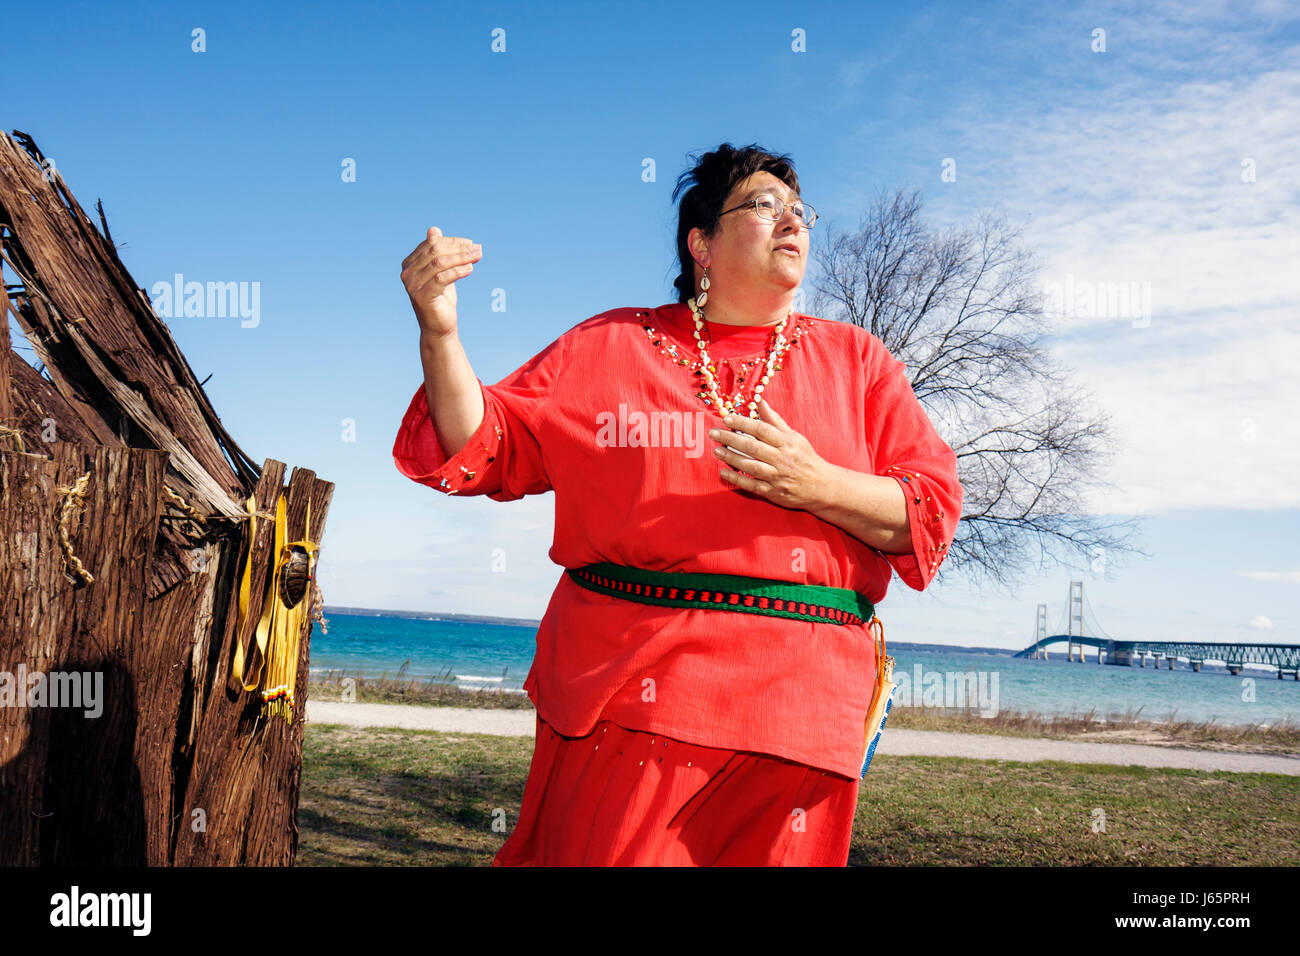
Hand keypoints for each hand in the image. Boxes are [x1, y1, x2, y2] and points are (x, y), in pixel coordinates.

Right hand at [400, 226, 481, 336]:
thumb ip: (437, 253)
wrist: (439, 327)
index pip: (431, 244)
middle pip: (436, 251)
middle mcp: (407, 273)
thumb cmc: (441, 299)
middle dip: (459, 248)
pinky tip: (470, 268)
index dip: (452, 242)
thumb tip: (433, 229)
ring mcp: (412, 285)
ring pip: (440, 263)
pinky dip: (458, 271)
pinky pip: (442, 278)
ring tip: (477, 256)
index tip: (471, 243)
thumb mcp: (440, 272)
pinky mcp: (422, 296)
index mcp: (409, 264)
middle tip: (478, 249)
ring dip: (462, 258)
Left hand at [708, 397, 835, 509]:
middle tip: (713, 433)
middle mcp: (782, 459)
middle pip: (753, 447)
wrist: (821, 486)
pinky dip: (737, 479)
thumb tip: (759, 401)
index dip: (743, 423)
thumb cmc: (805, 458)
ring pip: (751, 466)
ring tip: (716, 450)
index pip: (762, 430)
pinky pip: (752, 485)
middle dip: (731, 439)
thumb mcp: (794, 436)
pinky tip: (723, 472)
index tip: (727, 418)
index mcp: (787, 442)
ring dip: (731, 458)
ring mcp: (777, 476)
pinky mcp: (774, 492)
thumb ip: (775, 420)